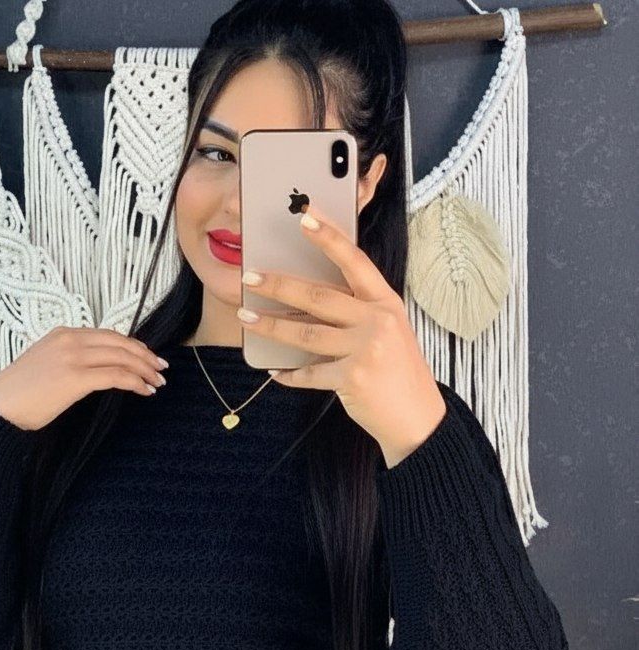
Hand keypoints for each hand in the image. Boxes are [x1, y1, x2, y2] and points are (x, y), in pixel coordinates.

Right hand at [0, 327, 168, 430]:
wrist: (0, 408)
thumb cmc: (20, 393)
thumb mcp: (47, 364)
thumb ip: (71, 360)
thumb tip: (97, 369)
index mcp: (63, 334)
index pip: (108, 335)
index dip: (132, 346)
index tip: (147, 356)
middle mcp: (70, 340)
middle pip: (120, 343)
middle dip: (145, 356)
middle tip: (161, 368)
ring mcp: (73, 357)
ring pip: (121, 357)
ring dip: (144, 369)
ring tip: (158, 381)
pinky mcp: (75, 378)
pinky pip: (116, 376)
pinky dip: (135, 382)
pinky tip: (145, 390)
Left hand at [237, 205, 446, 467]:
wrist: (418, 417)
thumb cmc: (398, 372)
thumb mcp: (387, 332)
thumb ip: (357, 313)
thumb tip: (304, 300)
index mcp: (386, 303)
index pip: (354, 261)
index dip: (328, 238)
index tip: (304, 216)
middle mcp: (377, 322)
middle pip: (318, 296)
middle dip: (279, 285)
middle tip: (250, 277)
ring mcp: (365, 350)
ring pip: (306, 333)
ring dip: (271, 326)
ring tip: (247, 318)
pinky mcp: (352, 379)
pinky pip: (309, 373)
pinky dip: (288, 374)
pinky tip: (274, 370)